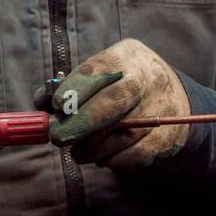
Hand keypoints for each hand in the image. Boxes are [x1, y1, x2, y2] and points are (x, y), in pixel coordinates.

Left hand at [35, 38, 189, 169]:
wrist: (174, 97)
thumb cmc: (123, 85)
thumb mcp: (102, 73)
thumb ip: (71, 86)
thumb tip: (42, 104)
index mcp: (126, 56)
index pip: (98, 70)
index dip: (74, 89)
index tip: (56, 106)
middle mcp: (148, 78)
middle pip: (114, 101)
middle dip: (81, 122)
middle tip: (58, 138)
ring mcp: (161, 108)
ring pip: (122, 134)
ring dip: (93, 148)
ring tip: (79, 152)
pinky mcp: (167, 137)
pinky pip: (135, 154)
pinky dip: (114, 160)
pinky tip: (104, 156)